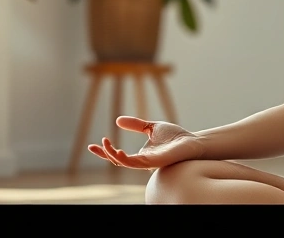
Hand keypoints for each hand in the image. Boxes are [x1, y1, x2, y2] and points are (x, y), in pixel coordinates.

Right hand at [88, 116, 204, 169]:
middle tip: (98, 143)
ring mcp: (147, 163)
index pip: (118, 156)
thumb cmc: (175, 136)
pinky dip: (125, 159)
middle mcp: (142, 161)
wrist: (191, 141)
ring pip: (125, 163)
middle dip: (105, 154)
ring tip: (107, 145)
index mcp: (140, 155)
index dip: (104, 151)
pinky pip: (136, 163)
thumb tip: (118, 120)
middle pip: (118, 161)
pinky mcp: (154, 162)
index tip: (92, 145)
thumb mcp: (151, 127)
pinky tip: (118, 152)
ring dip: (113, 155)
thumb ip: (136, 124)